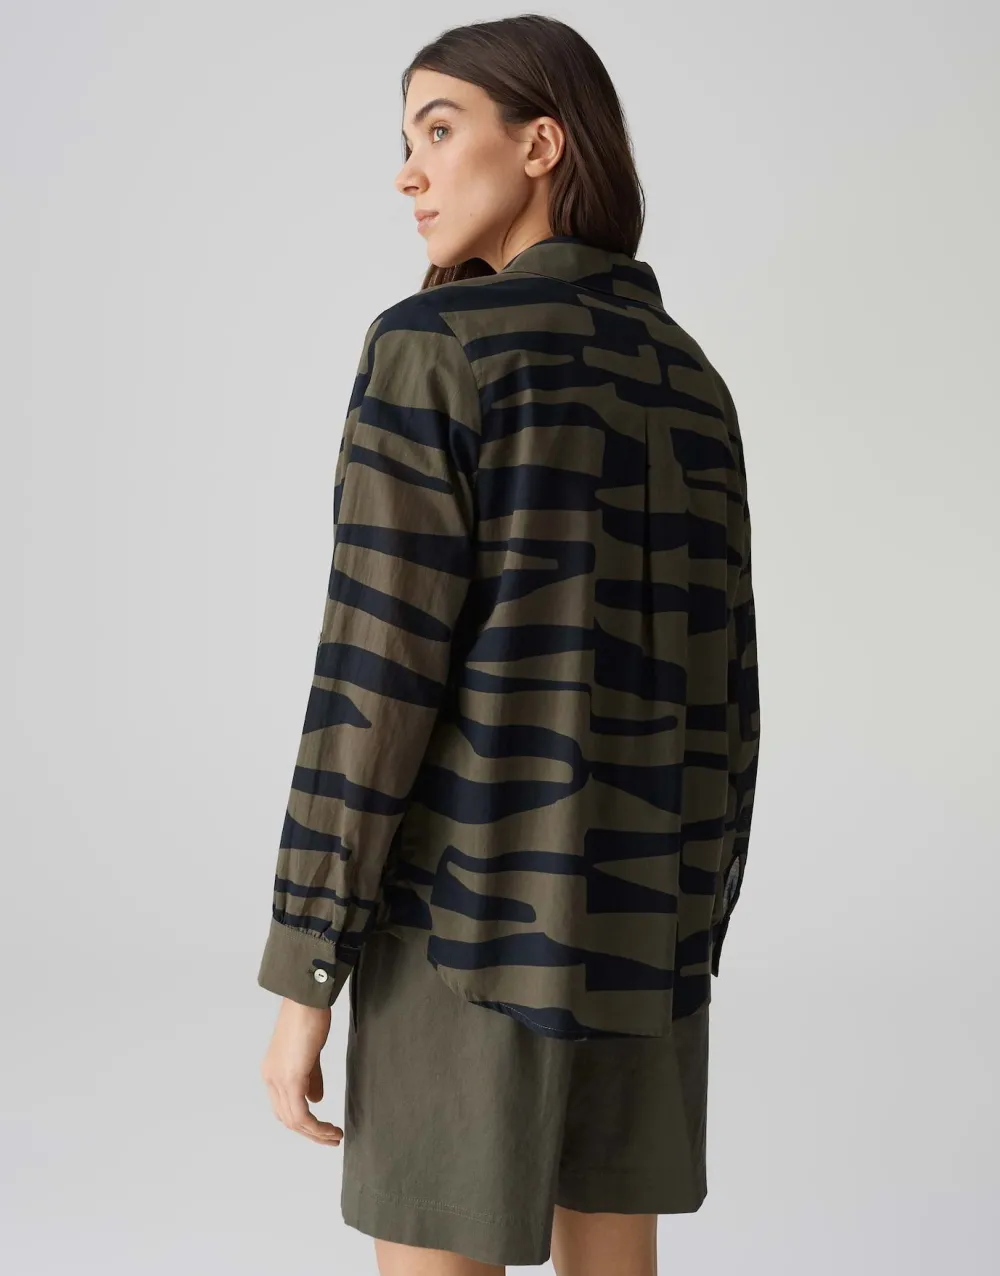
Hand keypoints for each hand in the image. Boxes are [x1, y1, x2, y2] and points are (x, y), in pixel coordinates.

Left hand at [261, 997, 342, 1145]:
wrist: (307, 1000)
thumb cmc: (309, 1018)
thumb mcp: (309, 1053)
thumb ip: (311, 1077)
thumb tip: (316, 1100)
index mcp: (272, 1072)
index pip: (284, 1108)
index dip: (302, 1122)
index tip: (322, 1129)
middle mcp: (271, 1079)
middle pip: (287, 1119)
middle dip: (310, 1133)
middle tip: (331, 1139)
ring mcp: (278, 1080)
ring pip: (294, 1121)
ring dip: (316, 1134)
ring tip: (335, 1137)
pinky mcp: (291, 1078)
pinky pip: (301, 1115)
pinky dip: (316, 1127)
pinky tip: (330, 1129)